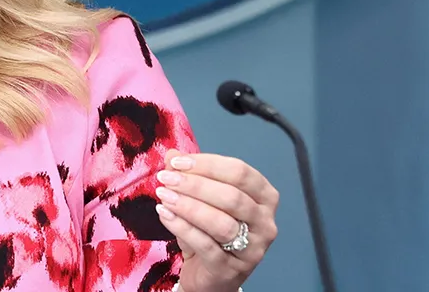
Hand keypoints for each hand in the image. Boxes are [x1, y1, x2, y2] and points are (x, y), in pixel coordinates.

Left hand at [153, 150, 278, 291]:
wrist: (210, 274)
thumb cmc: (211, 231)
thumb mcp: (202, 199)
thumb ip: (190, 175)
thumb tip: (172, 154)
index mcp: (265, 197)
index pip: (240, 172)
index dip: (207, 164)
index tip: (176, 162)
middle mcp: (265, 223)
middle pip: (232, 197)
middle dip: (195, 184)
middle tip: (166, 178)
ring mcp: (252, 249)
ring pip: (222, 223)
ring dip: (188, 206)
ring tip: (163, 196)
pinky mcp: (231, 269)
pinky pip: (206, 245)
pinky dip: (182, 227)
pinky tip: (165, 214)